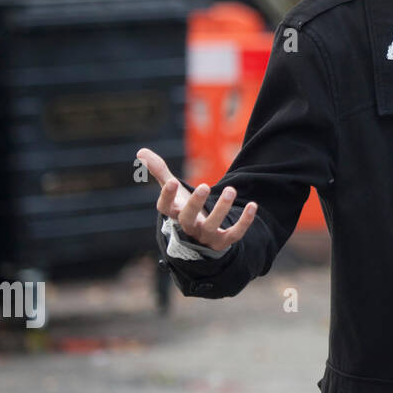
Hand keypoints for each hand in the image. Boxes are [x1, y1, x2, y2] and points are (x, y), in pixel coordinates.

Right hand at [136, 147, 255, 251]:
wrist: (201, 239)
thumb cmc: (185, 208)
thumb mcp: (175, 190)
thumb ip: (160, 171)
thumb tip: (141, 152)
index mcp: (174, 214)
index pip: (164, 208)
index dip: (167, 196)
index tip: (172, 181)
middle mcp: (188, 227)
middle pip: (187, 218)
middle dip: (195, 203)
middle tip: (203, 185)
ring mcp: (206, 235)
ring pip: (212, 226)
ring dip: (221, 209)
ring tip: (230, 189)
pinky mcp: (224, 241)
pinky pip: (235, 234)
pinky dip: (244, 222)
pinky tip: (252, 205)